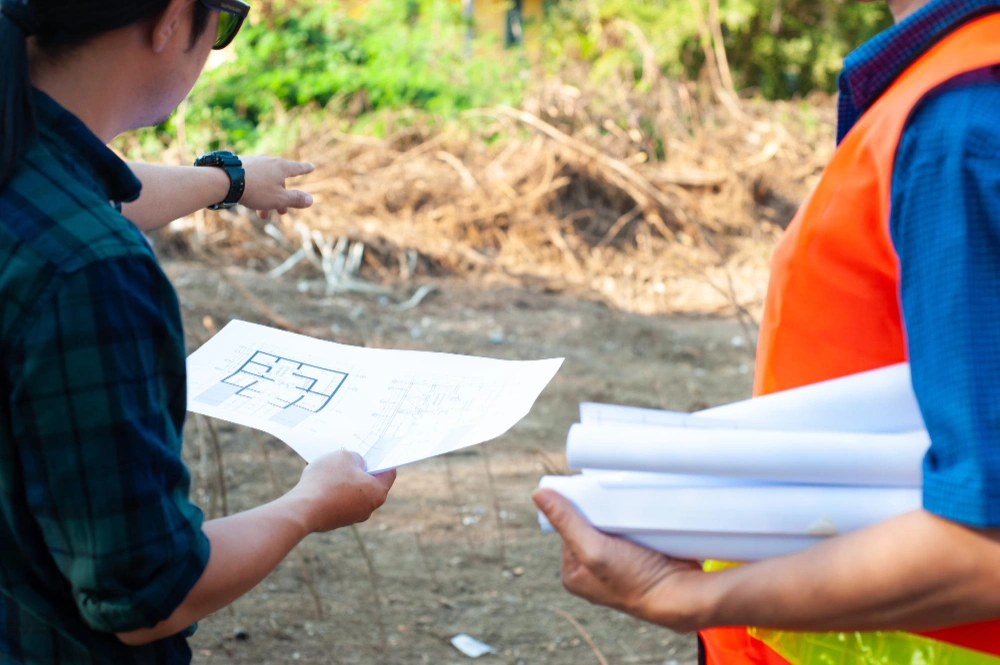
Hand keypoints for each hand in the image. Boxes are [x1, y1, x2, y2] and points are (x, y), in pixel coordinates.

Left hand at [239, 155, 314, 217]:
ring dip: (266, 197)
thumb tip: (310, 200)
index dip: (305, 169)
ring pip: (265, 181)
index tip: (312, 167)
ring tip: (261, 213)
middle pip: (280, 179)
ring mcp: (254, 161)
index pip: (297, 168)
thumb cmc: (255, 190)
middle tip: (281, 212)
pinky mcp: (240, 164)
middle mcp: (269, 161)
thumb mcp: (279, 199)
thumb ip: (295, 199)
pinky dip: (255, 189)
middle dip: (281, 196)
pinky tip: (248, 198)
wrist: (225, 180)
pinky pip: (253, 178)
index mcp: (281, 167)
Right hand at [291, 450, 395, 532]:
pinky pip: (337, 500)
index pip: (388, 473)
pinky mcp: (335, 520)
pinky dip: (331, 490)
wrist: (302, 509)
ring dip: (342, 478)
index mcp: (378, 492)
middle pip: (369, 483)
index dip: (382, 459)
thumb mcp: (344, 457)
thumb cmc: (327, 480)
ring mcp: (352, 516)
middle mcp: (368, 508)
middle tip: (349, 455)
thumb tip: (357, 464)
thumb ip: (355, 458)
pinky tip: (318, 479)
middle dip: (359, 468)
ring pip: (351, 492)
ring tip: (328, 465)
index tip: (374, 450)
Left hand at [533, 488, 708, 631]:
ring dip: (616, 513)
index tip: (589, 497)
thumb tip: (538, 494)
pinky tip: (637, 514)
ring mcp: (616, 563)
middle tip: (609, 502)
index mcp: (574, 574)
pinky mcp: (638, 555)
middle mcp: (592, 571)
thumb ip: (568, 523)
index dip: (576, 510)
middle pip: (588, 524)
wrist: (683, 595)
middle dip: (597, 511)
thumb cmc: (637, 581)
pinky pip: (628, 528)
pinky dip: (632, 518)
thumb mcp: (595, 549)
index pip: (565, 528)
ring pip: (609, 524)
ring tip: (625, 508)